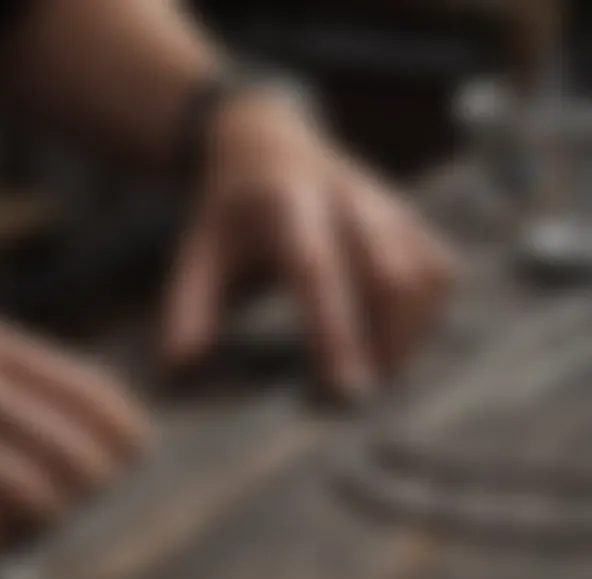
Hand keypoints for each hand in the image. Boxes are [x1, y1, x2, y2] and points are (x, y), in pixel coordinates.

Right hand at [0, 302, 149, 561]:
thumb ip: (23, 377)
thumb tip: (121, 431)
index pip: (84, 392)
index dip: (125, 433)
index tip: (137, 456)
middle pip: (65, 455)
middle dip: (87, 487)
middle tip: (77, 495)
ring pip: (19, 499)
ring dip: (37, 519)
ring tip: (29, 515)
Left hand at [162, 94, 455, 397]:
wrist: (266, 140)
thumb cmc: (230, 209)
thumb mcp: (198, 251)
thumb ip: (188, 307)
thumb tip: (180, 367)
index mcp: (286, 203)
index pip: (317, 270)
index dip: (335, 331)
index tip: (344, 390)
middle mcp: (346, 196)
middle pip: (387, 274)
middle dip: (384, 341)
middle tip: (359, 398)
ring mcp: (384, 202)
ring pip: (423, 274)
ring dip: (408, 333)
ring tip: (378, 371)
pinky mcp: (407, 214)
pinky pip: (438, 269)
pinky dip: (426, 312)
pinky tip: (395, 337)